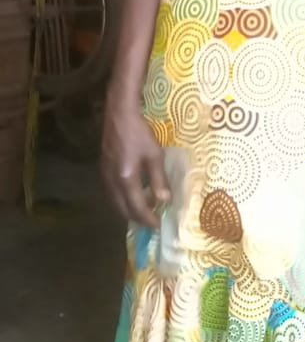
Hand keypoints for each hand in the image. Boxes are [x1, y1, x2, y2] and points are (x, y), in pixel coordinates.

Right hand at [101, 96, 169, 227]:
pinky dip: (123, 200)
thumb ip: (159, 179)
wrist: (119, 114)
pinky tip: (133, 196)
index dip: (148, 219)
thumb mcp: (154, 155)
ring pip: (116, 202)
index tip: (158, 226)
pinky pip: (112, 193)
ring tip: (144, 211)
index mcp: (126, 179)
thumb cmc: (140, 133)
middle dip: (137, 219)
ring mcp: (105, 176)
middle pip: (123, 210)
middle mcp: (112, 182)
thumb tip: (164, 201)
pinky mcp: (103, 170)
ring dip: (129, 210)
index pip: (137, 208)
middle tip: (151, 222)